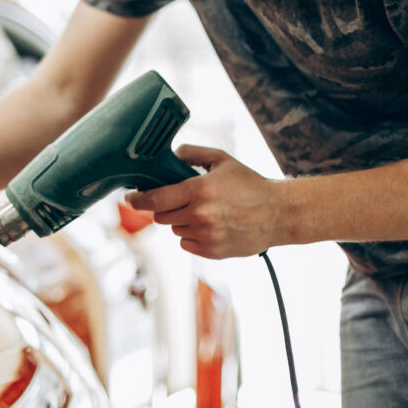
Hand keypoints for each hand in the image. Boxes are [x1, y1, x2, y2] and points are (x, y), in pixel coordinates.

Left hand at [125, 144, 283, 257]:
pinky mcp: (212, 252)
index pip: (154, 199)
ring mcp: (206, 236)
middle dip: (165, 207)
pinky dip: (191, 236)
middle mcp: (200, 215)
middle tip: (181, 199)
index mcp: (199, 190)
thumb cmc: (250, 184)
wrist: (279, 214)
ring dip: (180, 221)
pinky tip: (210, 226)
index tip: (128, 198)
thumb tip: (169, 156)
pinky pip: (186, 244)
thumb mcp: (221, 160)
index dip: (137, 199)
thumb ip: (191, 154)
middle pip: (161, 216)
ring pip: (174, 229)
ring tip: (204, 211)